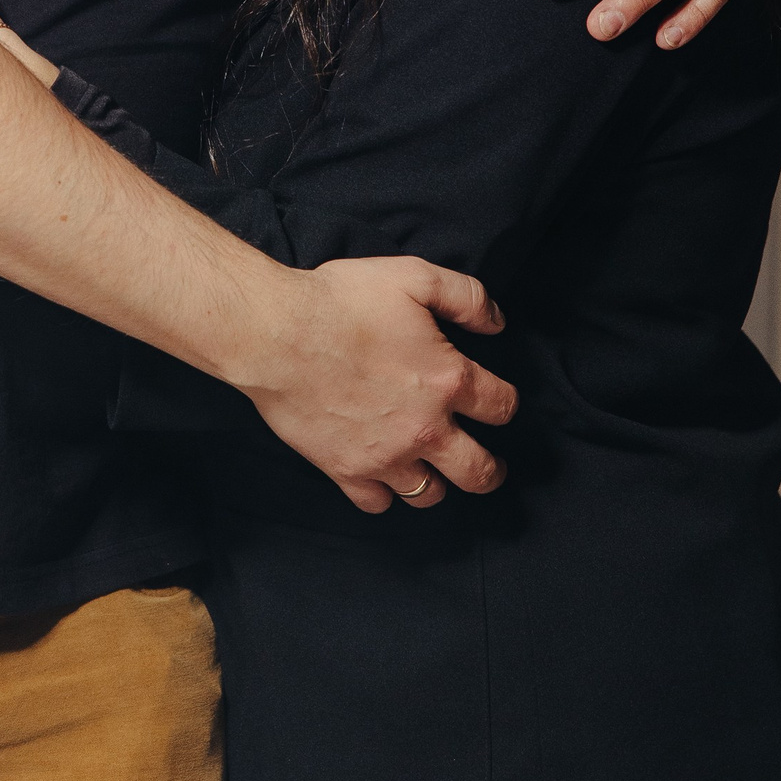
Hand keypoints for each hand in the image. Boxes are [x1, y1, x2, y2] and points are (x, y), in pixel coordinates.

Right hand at [244, 257, 515, 515]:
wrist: (275, 335)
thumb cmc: (342, 302)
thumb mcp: (415, 277)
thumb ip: (466, 297)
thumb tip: (496, 323)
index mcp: (449, 380)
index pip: (502, 407)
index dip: (505, 403)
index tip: (496, 401)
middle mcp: (425, 428)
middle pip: (479, 471)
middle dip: (492, 470)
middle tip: (490, 465)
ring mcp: (385, 455)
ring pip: (430, 495)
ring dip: (438, 483)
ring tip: (434, 470)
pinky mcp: (345, 470)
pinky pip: (377, 503)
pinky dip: (385, 494)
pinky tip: (383, 477)